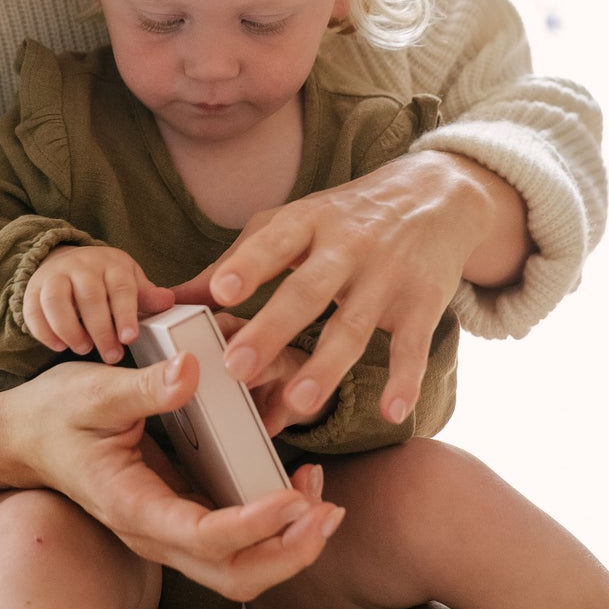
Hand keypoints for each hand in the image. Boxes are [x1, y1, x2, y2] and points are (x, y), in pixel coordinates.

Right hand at [0, 353, 344, 599]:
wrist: (26, 437)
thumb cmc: (56, 412)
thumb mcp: (92, 390)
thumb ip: (144, 387)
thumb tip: (191, 371)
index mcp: (132, 506)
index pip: (203, 537)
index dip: (255, 525)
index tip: (294, 496)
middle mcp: (153, 533)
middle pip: (233, 577)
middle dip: (289, 552)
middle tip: (327, 511)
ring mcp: (168, 532)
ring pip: (240, 571)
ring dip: (289, 547)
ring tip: (324, 503)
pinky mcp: (181, 519)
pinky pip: (236, 546)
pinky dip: (276, 530)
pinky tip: (298, 491)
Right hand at [22, 244, 174, 363]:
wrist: (67, 263)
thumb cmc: (106, 280)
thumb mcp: (130, 282)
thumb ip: (146, 295)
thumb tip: (167, 301)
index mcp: (111, 264)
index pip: (120, 287)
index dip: (125, 313)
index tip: (129, 338)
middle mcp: (82, 265)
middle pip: (89, 295)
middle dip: (100, 329)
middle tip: (112, 355)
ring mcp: (55, 275)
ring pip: (56, 300)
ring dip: (70, 329)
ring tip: (84, 349)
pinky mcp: (33, 289)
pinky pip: (33, 309)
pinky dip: (44, 331)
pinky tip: (59, 347)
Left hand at [173, 150, 526, 426]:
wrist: (436, 195)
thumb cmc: (345, 216)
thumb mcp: (293, 222)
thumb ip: (236, 259)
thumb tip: (172, 296)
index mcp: (308, 221)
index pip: (274, 242)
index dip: (247, 266)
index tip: (219, 293)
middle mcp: (347, 246)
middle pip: (307, 291)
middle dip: (272, 329)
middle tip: (237, 366)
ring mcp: (387, 276)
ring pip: (353, 326)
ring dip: (326, 366)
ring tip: (299, 402)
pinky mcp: (422, 303)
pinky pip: (412, 346)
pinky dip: (404, 379)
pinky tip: (391, 412)